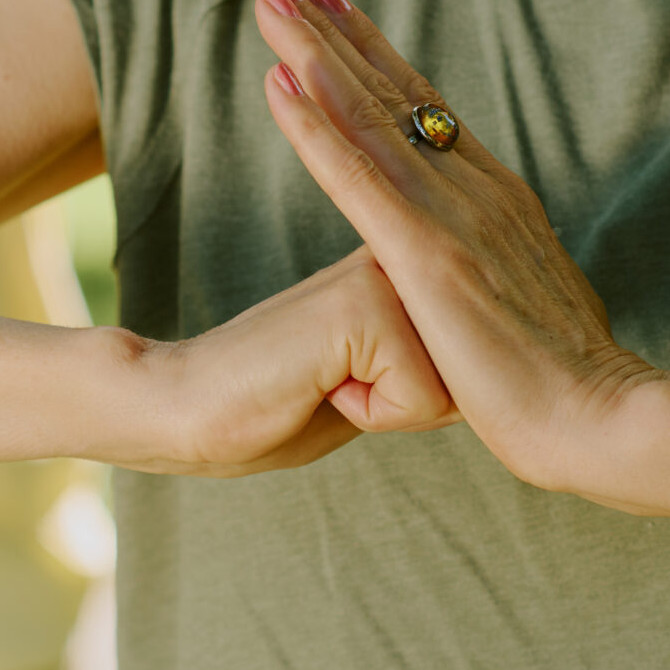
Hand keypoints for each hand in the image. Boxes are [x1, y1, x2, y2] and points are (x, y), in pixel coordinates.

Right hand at [125, 246, 458, 477]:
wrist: (187, 407)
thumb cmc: (276, 405)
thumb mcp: (373, 378)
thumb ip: (424, 354)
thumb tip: (483, 369)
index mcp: (401, 260)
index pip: (470, 353)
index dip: (420, 396)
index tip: (346, 378)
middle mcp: (400, 253)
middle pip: (469, 367)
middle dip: (412, 404)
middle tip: (334, 384)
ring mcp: (384, 271)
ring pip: (451, 384)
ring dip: (391, 409)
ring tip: (328, 383)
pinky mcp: (366, 302)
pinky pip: (420, 398)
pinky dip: (371, 416)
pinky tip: (321, 386)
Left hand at [253, 0, 656, 492]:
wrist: (605, 423)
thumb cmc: (568, 389)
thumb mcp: (529, 313)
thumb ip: (500, 282)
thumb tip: (488, 287)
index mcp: (499, 199)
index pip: (425, 110)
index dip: (375, 54)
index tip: (335, 7)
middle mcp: (477, 188)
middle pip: (391, 90)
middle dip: (333, 30)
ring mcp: (453, 216)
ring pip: (369, 113)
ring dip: (313, 51)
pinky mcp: (428, 255)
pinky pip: (356, 174)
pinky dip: (314, 124)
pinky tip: (278, 82)